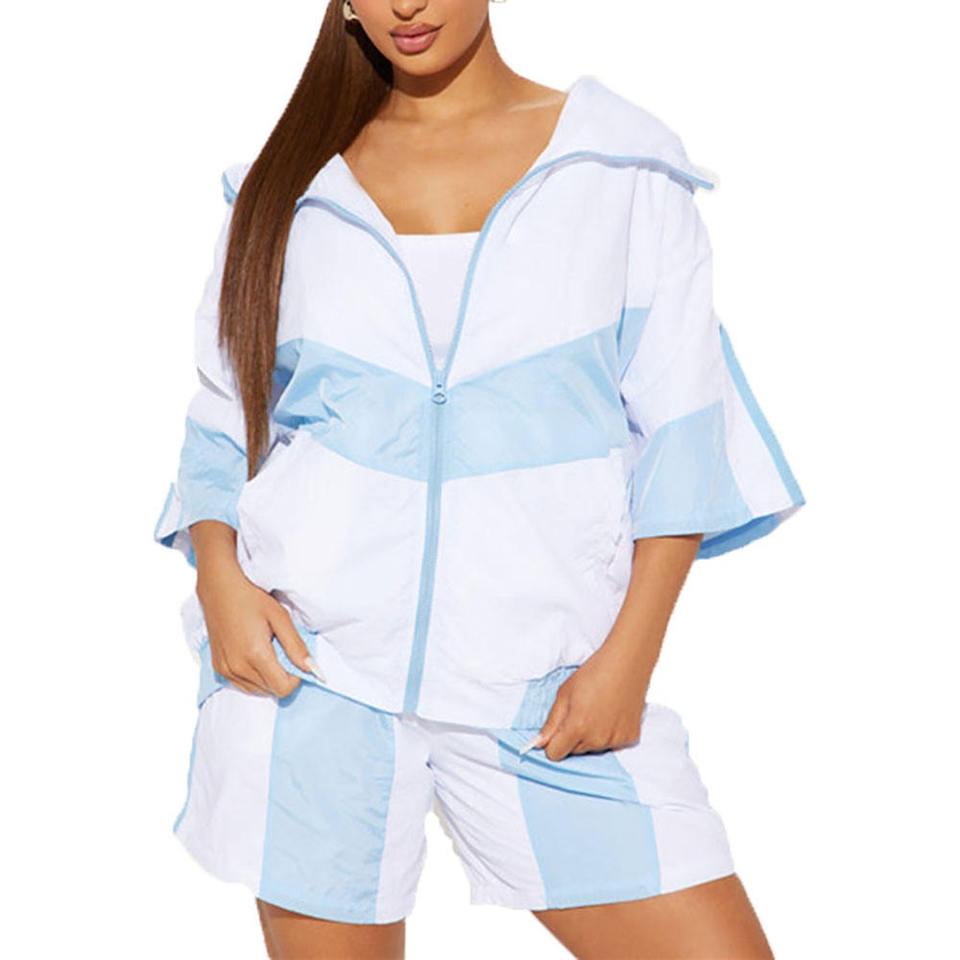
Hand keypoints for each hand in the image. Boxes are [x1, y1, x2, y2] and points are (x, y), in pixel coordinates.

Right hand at [196, 558, 315, 698]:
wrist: (220, 590)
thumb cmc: (252, 600)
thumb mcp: (280, 617)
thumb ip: (296, 646)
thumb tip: (312, 669)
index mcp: (255, 655)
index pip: (283, 688)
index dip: (295, 678)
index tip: (295, 660)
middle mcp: (238, 667)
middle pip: (271, 690)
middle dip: (282, 676)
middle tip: (281, 651)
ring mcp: (226, 670)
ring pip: (257, 690)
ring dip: (268, 678)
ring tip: (267, 651)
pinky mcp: (219, 669)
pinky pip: (243, 685)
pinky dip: (254, 677)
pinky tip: (254, 656)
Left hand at [524, 642, 649, 760]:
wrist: (626, 663)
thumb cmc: (593, 674)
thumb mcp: (564, 694)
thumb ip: (551, 722)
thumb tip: (539, 743)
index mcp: (577, 727)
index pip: (555, 754)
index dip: (553, 742)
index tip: (558, 730)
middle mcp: (597, 739)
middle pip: (574, 751)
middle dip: (572, 737)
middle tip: (581, 712)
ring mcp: (615, 740)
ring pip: (593, 749)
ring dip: (591, 736)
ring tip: (598, 711)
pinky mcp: (630, 738)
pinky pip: (612, 744)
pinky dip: (610, 734)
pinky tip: (612, 714)